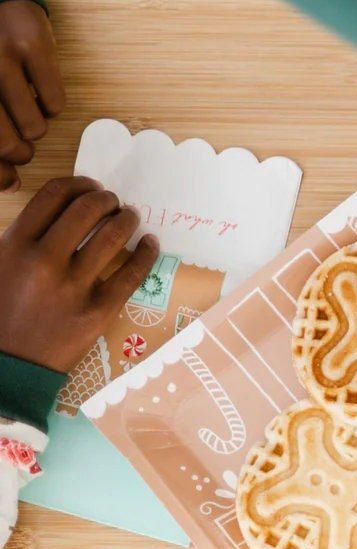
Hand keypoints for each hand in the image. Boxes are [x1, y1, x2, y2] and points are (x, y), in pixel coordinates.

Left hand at [0, 0, 64, 192]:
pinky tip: (38, 90)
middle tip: (21, 148)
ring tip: (29, 112)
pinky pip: (55, 103)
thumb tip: (9, 183)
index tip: (10, 182)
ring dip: (35, 129)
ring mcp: (1, 58)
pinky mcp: (33, 47)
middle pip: (3, 144)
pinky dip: (52, 106)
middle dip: (18, 154)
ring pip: (33, 127)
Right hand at [0, 177, 158, 372]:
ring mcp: (74, 286)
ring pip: (113, 236)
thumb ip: (22, 236)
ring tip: (129, 217)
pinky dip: (146, 253)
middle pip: (87, 209)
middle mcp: (44, 260)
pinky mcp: (99, 310)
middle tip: (112, 202)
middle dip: (106, 198)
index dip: (78, 184)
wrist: (9, 364)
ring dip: (127, 218)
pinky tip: (150, 243)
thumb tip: (59, 208)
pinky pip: (133, 274)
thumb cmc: (1, 310)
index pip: (54, 196)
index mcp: (15, 245)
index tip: (90, 186)